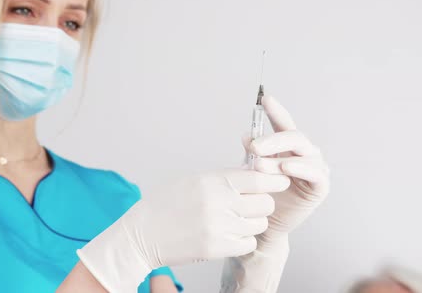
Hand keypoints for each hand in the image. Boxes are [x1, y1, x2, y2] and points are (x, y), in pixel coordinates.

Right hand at [77, 169, 290, 292]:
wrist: (143, 233)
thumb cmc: (165, 205)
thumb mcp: (193, 181)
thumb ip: (222, 178)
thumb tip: (253, 173)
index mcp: (212, 181)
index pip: (258, 177)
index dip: (274, 179)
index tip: (279, 181)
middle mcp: (218, 202)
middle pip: (265, 202)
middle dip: (263, 202)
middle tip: (253, 204)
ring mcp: (219, 227)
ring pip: (260, 224)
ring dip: (253, 222)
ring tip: (237, 220)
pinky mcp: (217, 248)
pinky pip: (249, 242)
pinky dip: (244, 239)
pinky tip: (230, 234)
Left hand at [245, 95, 330, 243]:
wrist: (265, 222)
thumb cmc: (260, 194)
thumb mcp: (252, 169)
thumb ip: (252, 152)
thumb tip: (246, 135)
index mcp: (288, 146)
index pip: (283, 123)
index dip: (276, 111)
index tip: (265, 98)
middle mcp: (304, 153)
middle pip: (293, 136)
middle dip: (272, 139)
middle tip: (254, 147)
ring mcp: (315, 167)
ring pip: (301, 153)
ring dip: (279, 157)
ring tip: (260, 164)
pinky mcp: (321, 185)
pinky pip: (314, 172)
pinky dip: (300, 168)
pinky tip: (287, 168)